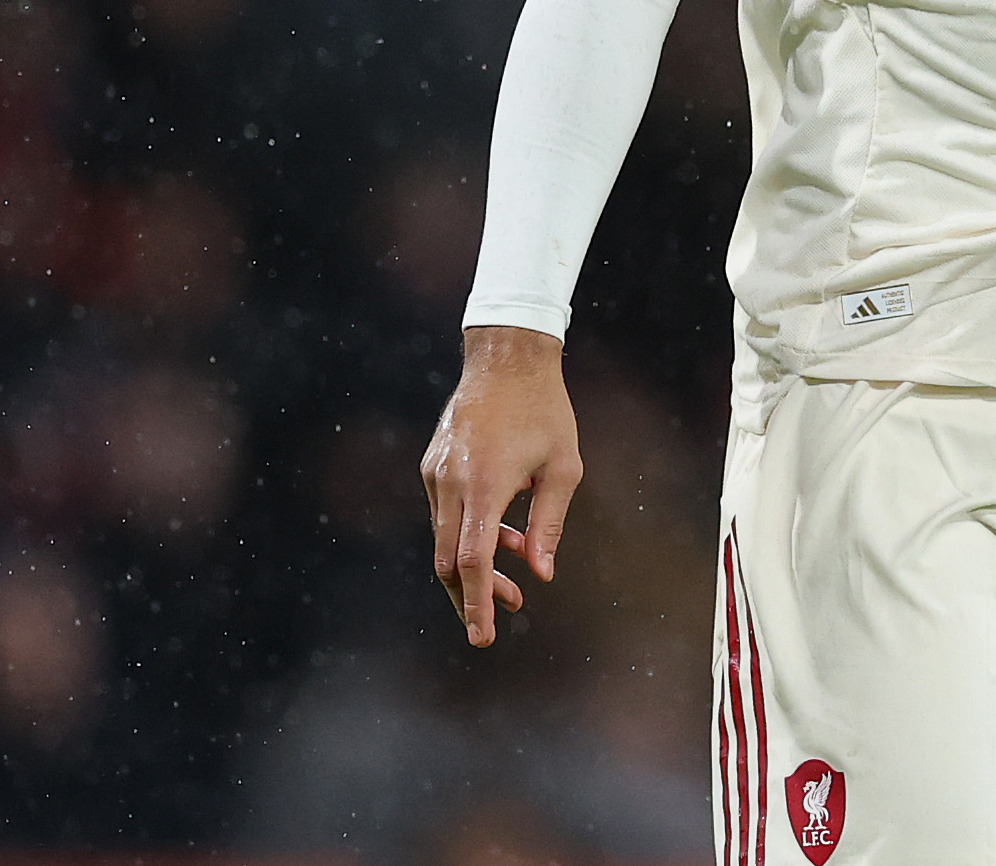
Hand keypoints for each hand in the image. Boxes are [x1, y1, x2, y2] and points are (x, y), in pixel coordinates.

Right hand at [419, 325, 581, 647]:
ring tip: (517, 580)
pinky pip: (446, 514)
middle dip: (474, 595)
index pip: (471, 562)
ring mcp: (435, 474)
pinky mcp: (432, 466)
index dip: (476, 603)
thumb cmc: (544, 411)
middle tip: (508, 612)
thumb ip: (549, 524)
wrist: (506, 357)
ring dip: (477, 564)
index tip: (482, 637)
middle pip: (448, 561)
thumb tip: (541, 573)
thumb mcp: (563, 468)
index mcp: (484, 486)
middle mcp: (449, 483)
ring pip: (445, 539)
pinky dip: (470, 533)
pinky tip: (506, 535)